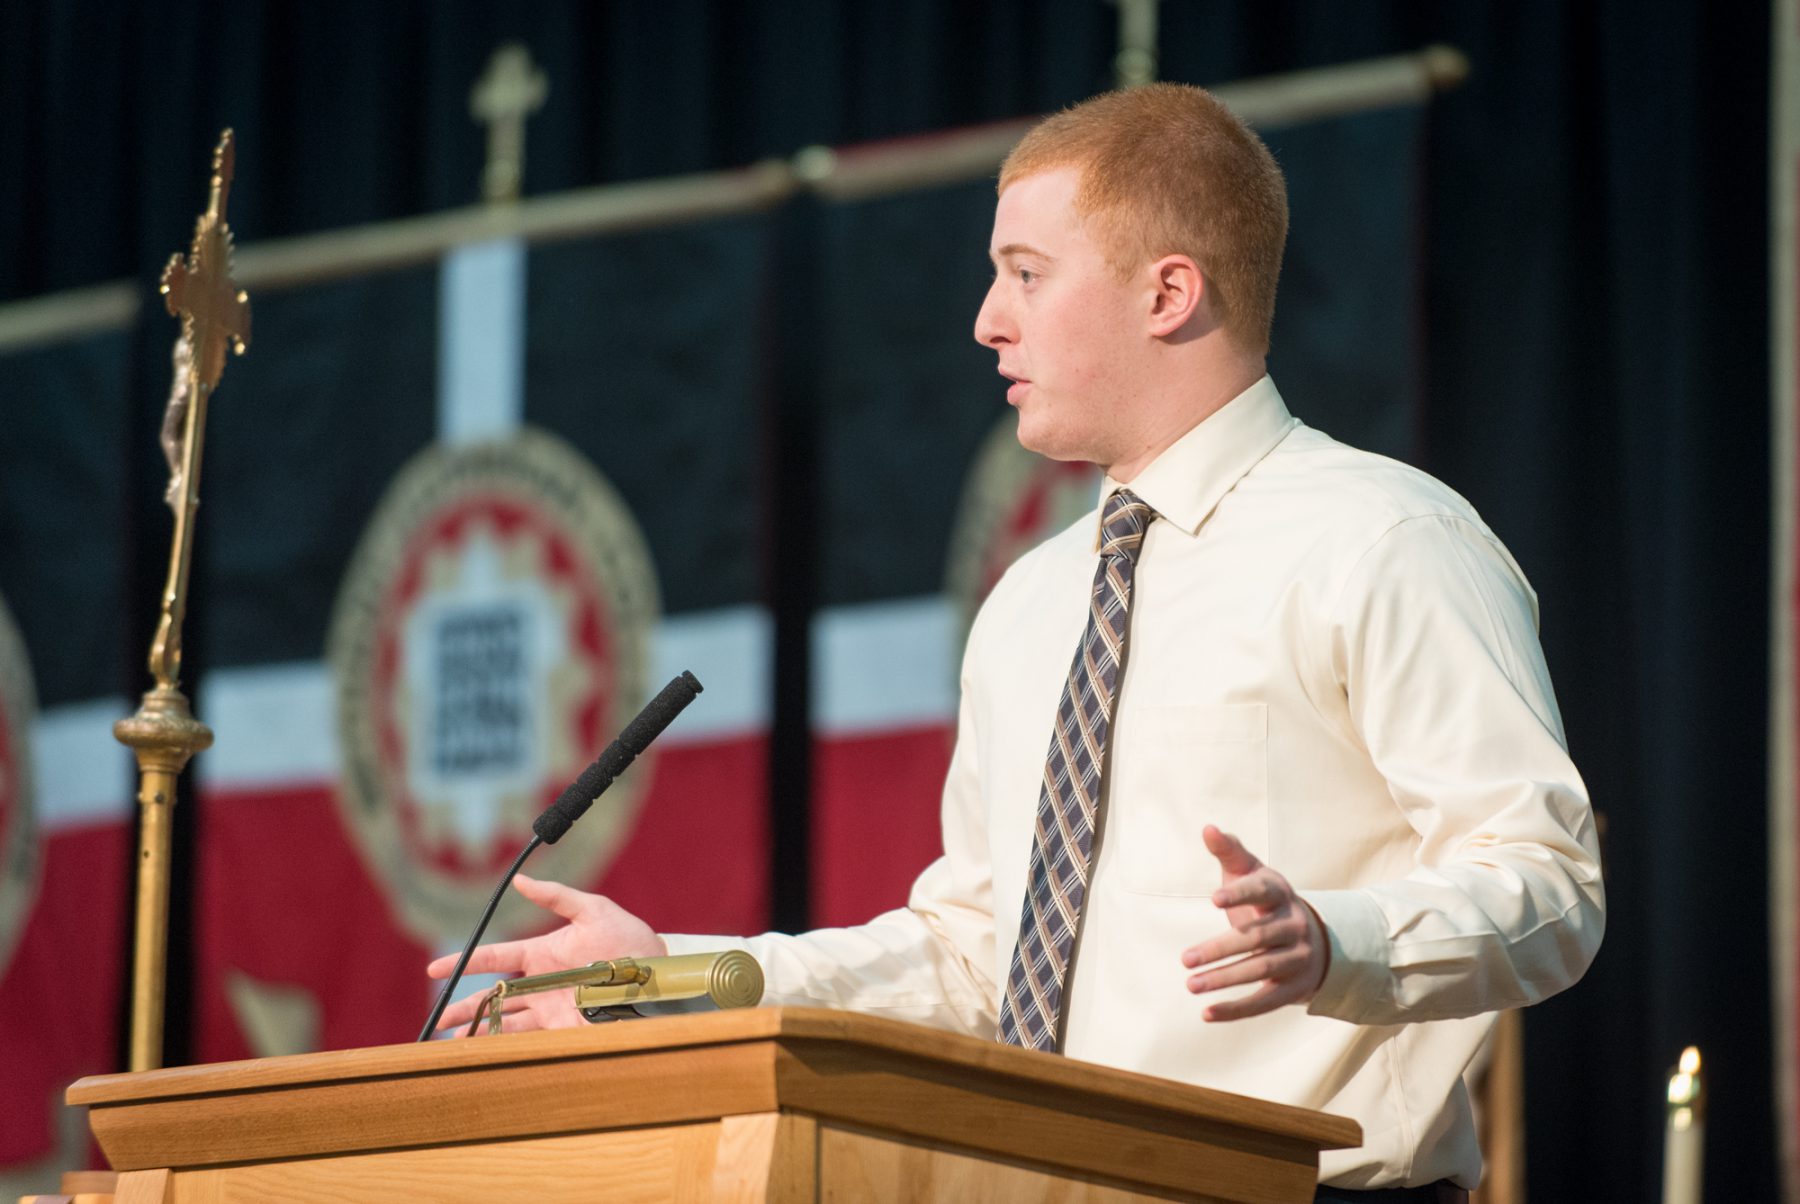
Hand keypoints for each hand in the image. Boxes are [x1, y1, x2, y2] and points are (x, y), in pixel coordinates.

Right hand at [426, 873, 667, 1034]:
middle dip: (463, 1009)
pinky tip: (488, 1055)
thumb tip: (520, 880)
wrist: (658, 972)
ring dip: (480, 1031)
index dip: (463, 962)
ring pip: (505, 1021)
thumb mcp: (593, 910)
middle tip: (438, 1023)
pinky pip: (532, 1039)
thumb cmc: (628, 938)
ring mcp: (550, 1007)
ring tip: (454, 1044)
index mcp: (541, 953)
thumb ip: (556, 896)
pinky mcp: (566, 1028)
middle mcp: (540, 983)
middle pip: (492, 997)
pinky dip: (507, 1047)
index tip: (434, 970)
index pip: (494, 958)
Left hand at [1180, 826, 1328, 1021]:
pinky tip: (1206, 1013)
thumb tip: (1207, 827)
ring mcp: (1298, 959)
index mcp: (1280, 894)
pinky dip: (1236, 1010)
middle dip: (1220, 948)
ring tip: (1190, 984)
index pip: (1262, 891)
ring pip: (1261, 970)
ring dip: (1225, 979)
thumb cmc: (1266, 899)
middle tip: (1184, 959)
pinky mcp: (1294, 989)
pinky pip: (1265, 1002)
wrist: (1314, 938)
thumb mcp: (1251, 873)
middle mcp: (1294, 925)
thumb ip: (1229, 852)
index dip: (1239, 895)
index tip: (1212, 900)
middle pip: (1258, 937)